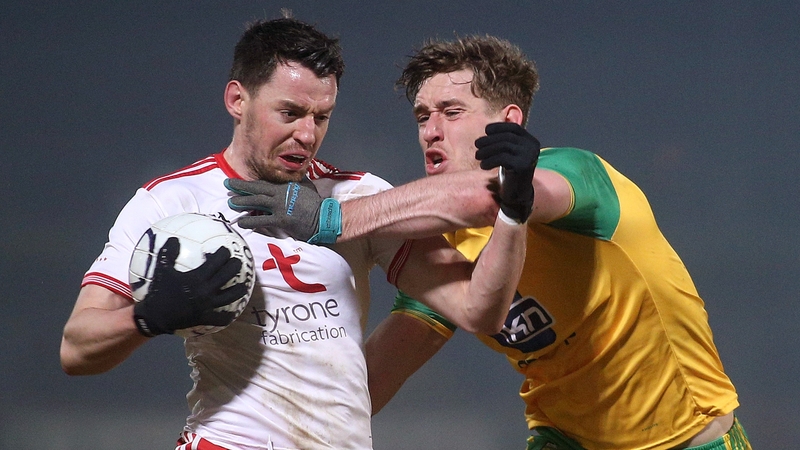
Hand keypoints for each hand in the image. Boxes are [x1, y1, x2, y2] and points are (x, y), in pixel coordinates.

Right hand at [133, 237, 248, 336]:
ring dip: (239, 289)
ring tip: (244, 284)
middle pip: (227, 275)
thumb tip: (173, 238)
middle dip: (235, 266)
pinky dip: (228, 316)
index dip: (223, 254)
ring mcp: (208, 305)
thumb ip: (168, 254)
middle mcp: (206, 290)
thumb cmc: (159, 291)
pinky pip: (221, 318)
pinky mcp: (205, 317)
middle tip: (237, 262)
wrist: (154, 316)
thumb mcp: (162, 270)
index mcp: (197, 277)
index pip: (217, 261)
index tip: (225, 250)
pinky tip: (233, 313)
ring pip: (231, 296)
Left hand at [225, 178, 341, 243]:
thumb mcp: (307, 186)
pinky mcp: (281, 220)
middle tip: (227, 185)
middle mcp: (280, 195)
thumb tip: (294, 172)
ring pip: (256, 202)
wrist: (324, 217)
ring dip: (242, 202)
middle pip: (256, 189)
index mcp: (285, 186)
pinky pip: (262, 220)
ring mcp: (280, 207)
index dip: (248, 182)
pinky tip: (241, 222)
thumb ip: (297, 180)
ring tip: (230, 202)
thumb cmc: (316, 203)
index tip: (236, 181)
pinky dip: (250, 222)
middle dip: (240, 187)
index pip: (263, 183)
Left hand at [474, 122, 539, 222]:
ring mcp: (529, 156)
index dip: (499, 127)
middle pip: (507, 137)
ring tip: (477, 156)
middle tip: (477, 144)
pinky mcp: (523, 166)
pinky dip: (489, 160)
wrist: (517, 194)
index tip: (486, 130)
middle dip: (489, 140)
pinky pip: (502, 158)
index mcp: (530, 141)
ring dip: (487, 150)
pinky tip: (483, 166)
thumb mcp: (509, 153)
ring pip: (503, 146)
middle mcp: (532, 147)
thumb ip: (504, 140)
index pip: (514, 128)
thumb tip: (487, 130)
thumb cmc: (510, 171)